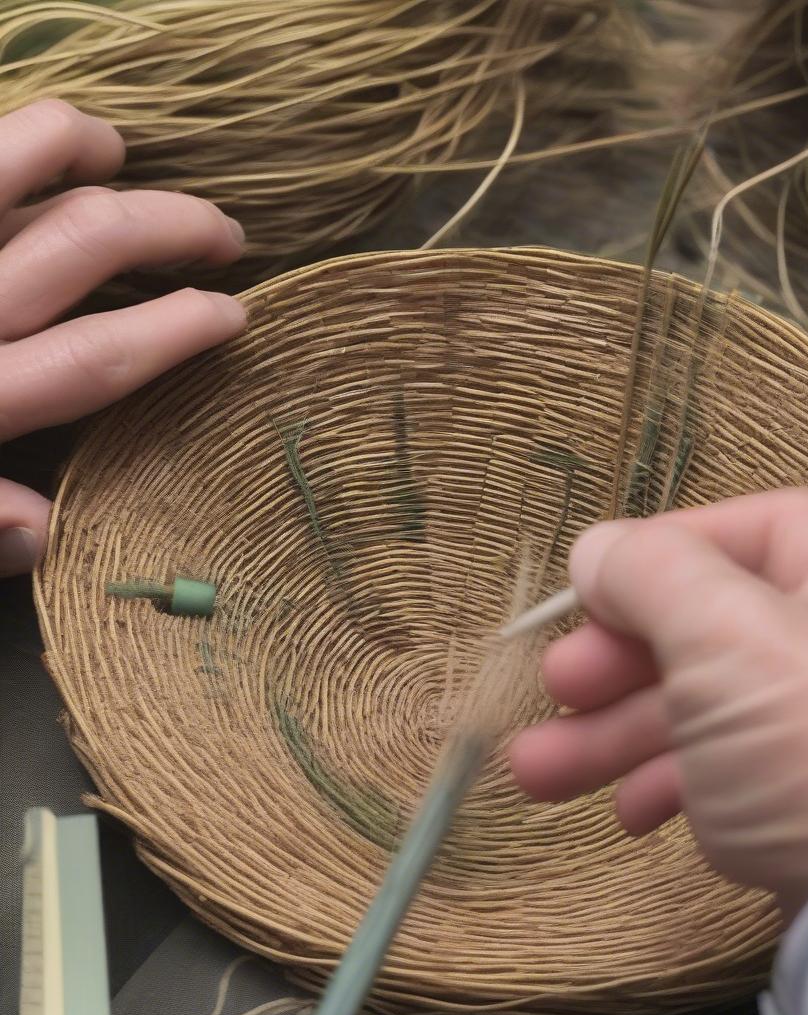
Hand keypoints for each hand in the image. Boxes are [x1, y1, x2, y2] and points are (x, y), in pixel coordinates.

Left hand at [0, 100, 246, 576]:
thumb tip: (48, 527)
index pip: (103, 353)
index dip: (182, 326)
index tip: (237, 313)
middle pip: (85, 244)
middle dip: (172, 228)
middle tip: (225, 235)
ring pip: (6, 166)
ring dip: (72, 146)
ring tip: (121, 152)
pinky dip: (5, 145)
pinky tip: (31, 149)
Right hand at [509, 488, 807, 918]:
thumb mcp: (724, 632)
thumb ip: (650, 573)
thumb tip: (597, 549)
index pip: (735, 535)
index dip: (651, 559)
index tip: (585, 598)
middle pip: (707, 629)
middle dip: (613, 665)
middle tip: (554, 691)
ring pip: (709, 709)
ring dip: (618, 736)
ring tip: (538, 773)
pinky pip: (738, 773)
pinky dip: (677, 787)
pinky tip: (631, 814)